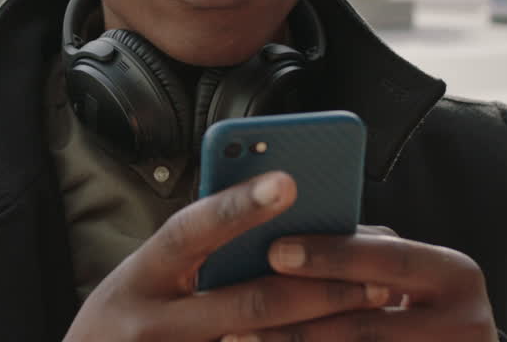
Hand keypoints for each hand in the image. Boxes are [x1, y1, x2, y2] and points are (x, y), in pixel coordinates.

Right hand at [63, 172, 390, 341]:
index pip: (189, 232)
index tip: (289, 181)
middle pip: (246, 306)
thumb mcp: (146, 277)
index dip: (236, 207)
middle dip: (318, 289)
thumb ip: (197, 248)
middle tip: (376, 273)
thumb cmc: (130, 319)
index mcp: (141, 277)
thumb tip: (281, 206)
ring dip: (324, 330)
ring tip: (374, 307)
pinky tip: (336, 339)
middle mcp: (152, 326)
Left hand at [248, 231, 497, 340]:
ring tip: (242, 340)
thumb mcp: (413, 276)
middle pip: (368, 320)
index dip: (330, 255)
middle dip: (302, 313)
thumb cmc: (426, 309)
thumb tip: (285, 235)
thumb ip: (367, 256)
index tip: (274, 249)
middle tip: (246, 306)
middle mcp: (465, 322)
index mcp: (455, 273)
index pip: (386, 258)